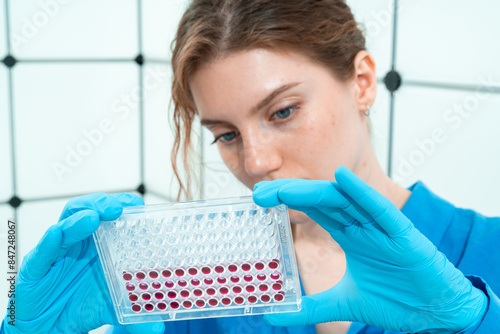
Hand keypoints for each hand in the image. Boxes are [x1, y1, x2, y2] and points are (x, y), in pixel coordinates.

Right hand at [2, 193, 164, 333]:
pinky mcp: (37, 265)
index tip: (138, 204)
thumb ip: (135, 316)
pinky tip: (57, 233)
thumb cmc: (82, 304)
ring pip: (66, 223)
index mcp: (100, 243)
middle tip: (116, 208)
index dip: (124, 205)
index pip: (111, 215)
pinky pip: (44, 250)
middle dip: (102, 204)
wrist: (50, 326)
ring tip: (93, 217)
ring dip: (80, 217)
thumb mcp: (112, 307)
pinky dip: (51, 241)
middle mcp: (80, 241)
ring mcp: (58, 250)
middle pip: (89, 210)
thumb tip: (158, 326)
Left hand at [253, 166, 486, 332]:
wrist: (436, 314)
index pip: (314, 210)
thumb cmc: (396, 301)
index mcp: (350, 235)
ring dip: (315, 192)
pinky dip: (361, 193)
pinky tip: (341, 178)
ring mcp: (382, 228)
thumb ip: (310, 308)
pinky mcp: (403, 234)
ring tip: (285, 189)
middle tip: (261, 192)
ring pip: (346, 201)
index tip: (259, 198)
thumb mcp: (343, 304)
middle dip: (292, 193)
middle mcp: (363, 226)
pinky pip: (380, 210)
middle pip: (323, 200)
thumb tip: (272, 316)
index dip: (288, 201)